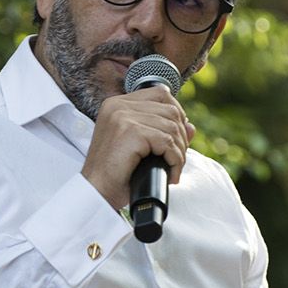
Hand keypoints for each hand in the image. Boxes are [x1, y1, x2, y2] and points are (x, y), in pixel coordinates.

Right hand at [82, 85, 193, 210]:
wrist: (96, 192)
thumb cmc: (115, 174)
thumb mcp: (139, 148)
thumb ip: (162, 132)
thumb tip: (191, 126)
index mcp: (116, 104)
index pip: (160, 94)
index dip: (176, 115)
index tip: (176, 139)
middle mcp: (118, 105)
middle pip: (170, 110)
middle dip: (181, 137)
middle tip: (176, 159)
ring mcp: (123, 116)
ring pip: (172, 127)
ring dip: (179, 151)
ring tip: (173, 169)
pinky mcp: (130, 131)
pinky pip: (167, 141)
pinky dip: (175, 160)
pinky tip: (170, 174)